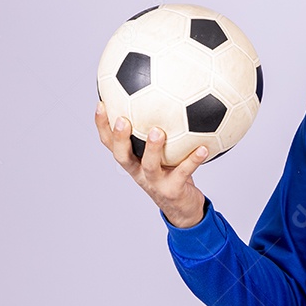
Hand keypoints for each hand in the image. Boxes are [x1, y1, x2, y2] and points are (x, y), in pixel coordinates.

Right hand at [94, 102, 207, 227]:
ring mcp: (155, 183)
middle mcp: (139, 172)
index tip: (101, 103)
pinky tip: (203, 147)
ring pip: (149, 166)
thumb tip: (167, 97)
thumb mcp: (163, 153)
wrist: (182, 208)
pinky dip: (193, 160)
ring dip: (152, 149)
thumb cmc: (172, 173)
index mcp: (133, 161)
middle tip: (122, 119)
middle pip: (122, 156)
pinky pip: (184, 172)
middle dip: (119, 138)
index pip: (110, 143)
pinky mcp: (173, 190)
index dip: (102, 126)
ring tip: (158, 132)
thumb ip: (159, 131)